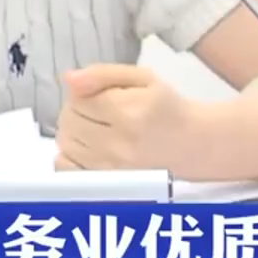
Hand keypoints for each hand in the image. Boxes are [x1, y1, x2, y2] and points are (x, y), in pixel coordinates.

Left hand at [54, 64, 196, 171]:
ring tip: (94, 127)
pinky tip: (85, 147)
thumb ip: (103, 74)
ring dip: (73, 131)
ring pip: (66, 143)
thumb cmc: (165, 106)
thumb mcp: (142, 78)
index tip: (100, 94)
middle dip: (77, 110)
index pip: (78, 99)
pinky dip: (69, 156)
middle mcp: (117, 143)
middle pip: (69, 121)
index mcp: (128, 112)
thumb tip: (68, 79)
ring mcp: (111, 167)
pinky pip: (68, 170)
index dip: (84, 92)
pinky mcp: (108, 183)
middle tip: (98, 110)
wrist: (190, 144)